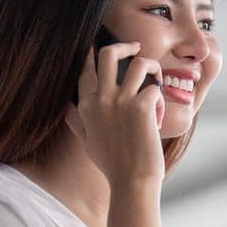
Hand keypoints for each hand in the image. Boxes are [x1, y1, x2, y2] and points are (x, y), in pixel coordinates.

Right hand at [65, 38, 166, 188]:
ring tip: (156, 78)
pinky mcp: (142, 107)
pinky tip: (158, 116)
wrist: (131, 181)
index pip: (85, 69)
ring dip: (152, 67)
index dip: (91, 53)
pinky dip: (161, 99)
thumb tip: (66, 107)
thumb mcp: (86, 141)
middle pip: (108, 53)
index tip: (97, 45)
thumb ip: (75, 121)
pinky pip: (155, 88)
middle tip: (136, 48)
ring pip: (140, 63)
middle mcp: (101, 98)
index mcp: (85, 105)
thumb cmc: (112, 165)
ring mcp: (121, 101)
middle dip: (125, 46)